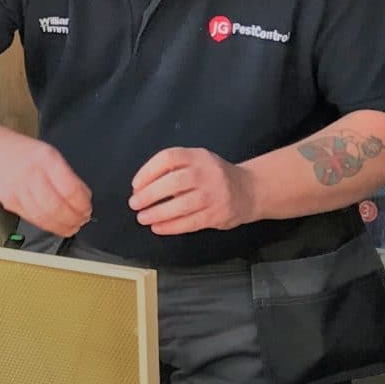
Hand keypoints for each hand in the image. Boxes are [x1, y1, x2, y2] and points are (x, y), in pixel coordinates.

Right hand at [0, 134, 93, 236]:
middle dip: (74, 219)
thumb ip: (67, 176)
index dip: (82, 204)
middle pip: (57, 207)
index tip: (88, 208)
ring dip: (62, 226)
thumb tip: (83, 197)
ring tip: (72, 226)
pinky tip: (56, 225)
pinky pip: (33, 219)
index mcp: (46, 159)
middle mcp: (32, 175)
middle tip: (82, 220)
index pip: (70, 189)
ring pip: (44, 218)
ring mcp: (19, 190)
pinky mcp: (10, 203)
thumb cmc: (23, 154)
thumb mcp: (50, 155)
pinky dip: (48, 226)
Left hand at [130, 147, 257, 234]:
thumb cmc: (213, 176)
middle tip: (135, 204)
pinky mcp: (218, 214)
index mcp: (198, 156)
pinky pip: (190, 222)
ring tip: (143, 218)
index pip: (169, 158)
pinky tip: (158, 227)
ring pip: (181, 205)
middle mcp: (207, 172)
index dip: (148, 171)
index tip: (135, 185)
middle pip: (173, 182)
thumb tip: (141, 188)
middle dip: (149, 194)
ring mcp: (214, 194)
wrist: (249, 190)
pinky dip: (171, 226)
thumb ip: (175, 170)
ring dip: (157, 213)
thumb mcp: (197, 162)